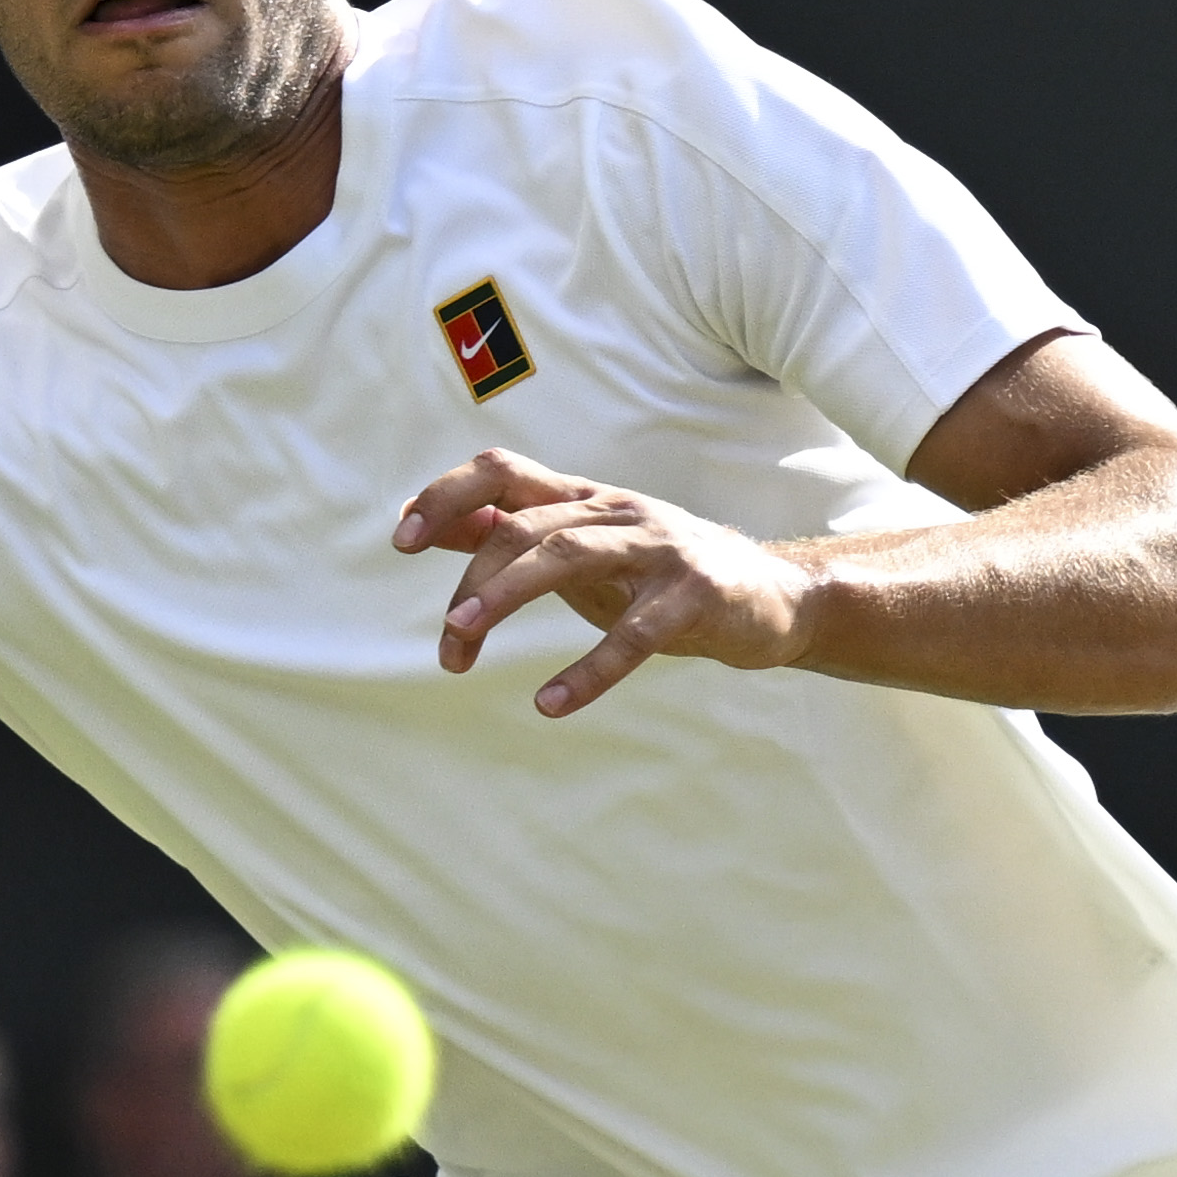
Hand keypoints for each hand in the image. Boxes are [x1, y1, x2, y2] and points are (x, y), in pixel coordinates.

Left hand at [398, 448, 819, 718]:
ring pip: (565, 555)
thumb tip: (437, 527)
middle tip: (449, 643)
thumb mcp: (585, 548)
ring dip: (503, 597)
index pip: (502, 471)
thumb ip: (516, 535)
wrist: (775, 598)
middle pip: (522, 525)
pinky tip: (552, 705)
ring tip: (460, 643)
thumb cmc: (661, 575)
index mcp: (585, 499)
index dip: (446, 496)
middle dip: (471, 583)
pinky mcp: (695, 596)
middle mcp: (617, 512)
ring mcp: (659, 548)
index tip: (402, 539)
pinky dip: (589, 672)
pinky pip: (633, 635)